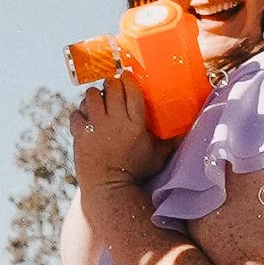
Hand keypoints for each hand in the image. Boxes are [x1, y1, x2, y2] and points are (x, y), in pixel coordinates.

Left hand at [70, 73, 164, 193]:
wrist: (109, 188)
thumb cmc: (135, 173)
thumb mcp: (157, 158)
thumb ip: (170, 143)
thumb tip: (187, 132)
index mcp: (135, 124)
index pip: (132, 91)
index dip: (128, 79)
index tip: (127, 76)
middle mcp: (115, 121)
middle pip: (111, 88)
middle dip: (111, 84)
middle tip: (112, 86)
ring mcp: (96, 127)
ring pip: (91, 95)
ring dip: (94, 95)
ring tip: (97, 99)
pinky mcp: (80, 134)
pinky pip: (77, 112)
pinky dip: (80, 112)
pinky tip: (85, 117)